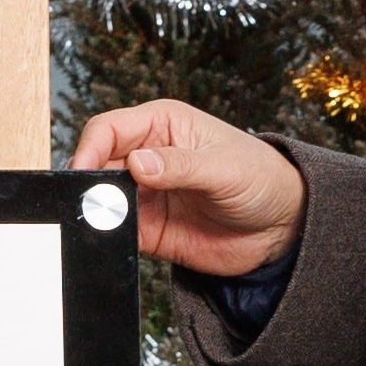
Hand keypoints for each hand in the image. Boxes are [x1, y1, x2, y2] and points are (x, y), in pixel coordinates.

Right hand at [68, 98, 304, 278]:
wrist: (283, 228)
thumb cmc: (262, 179)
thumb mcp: (225, 167)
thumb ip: (180, 165)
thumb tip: (137, 163)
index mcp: (163, 125)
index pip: (109, 128)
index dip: (89, 148)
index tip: (82, 172)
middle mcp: (147, 156)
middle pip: (97, 163)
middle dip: (88, 182)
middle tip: (90, 203)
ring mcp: (145, 194)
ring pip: (101, 198)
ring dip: (95, 210)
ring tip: (103, 223)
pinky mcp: (148, 228)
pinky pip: (116, 231)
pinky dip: (108, 235)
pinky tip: (112, 240)